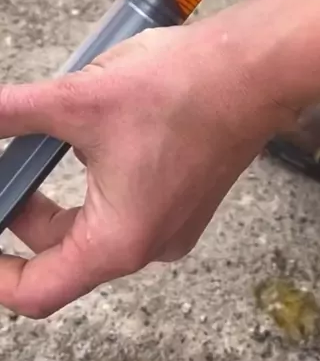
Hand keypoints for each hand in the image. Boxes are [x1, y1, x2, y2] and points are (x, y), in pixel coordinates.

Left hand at [0, 24, 292, 317]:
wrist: (254, 68)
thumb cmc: (185, 89)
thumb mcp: (79, 99)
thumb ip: (15, 112)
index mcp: (120, 241)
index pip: (37, 291)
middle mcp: (150, 244)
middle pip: (64, 252)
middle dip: (26, 211)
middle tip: (10, 169)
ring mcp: (173, 222)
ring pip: (96, 222)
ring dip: (63, 188)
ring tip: (53, 137)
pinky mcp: (187, 196)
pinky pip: (128, 202)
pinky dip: (98, 176)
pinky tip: (96, 130)